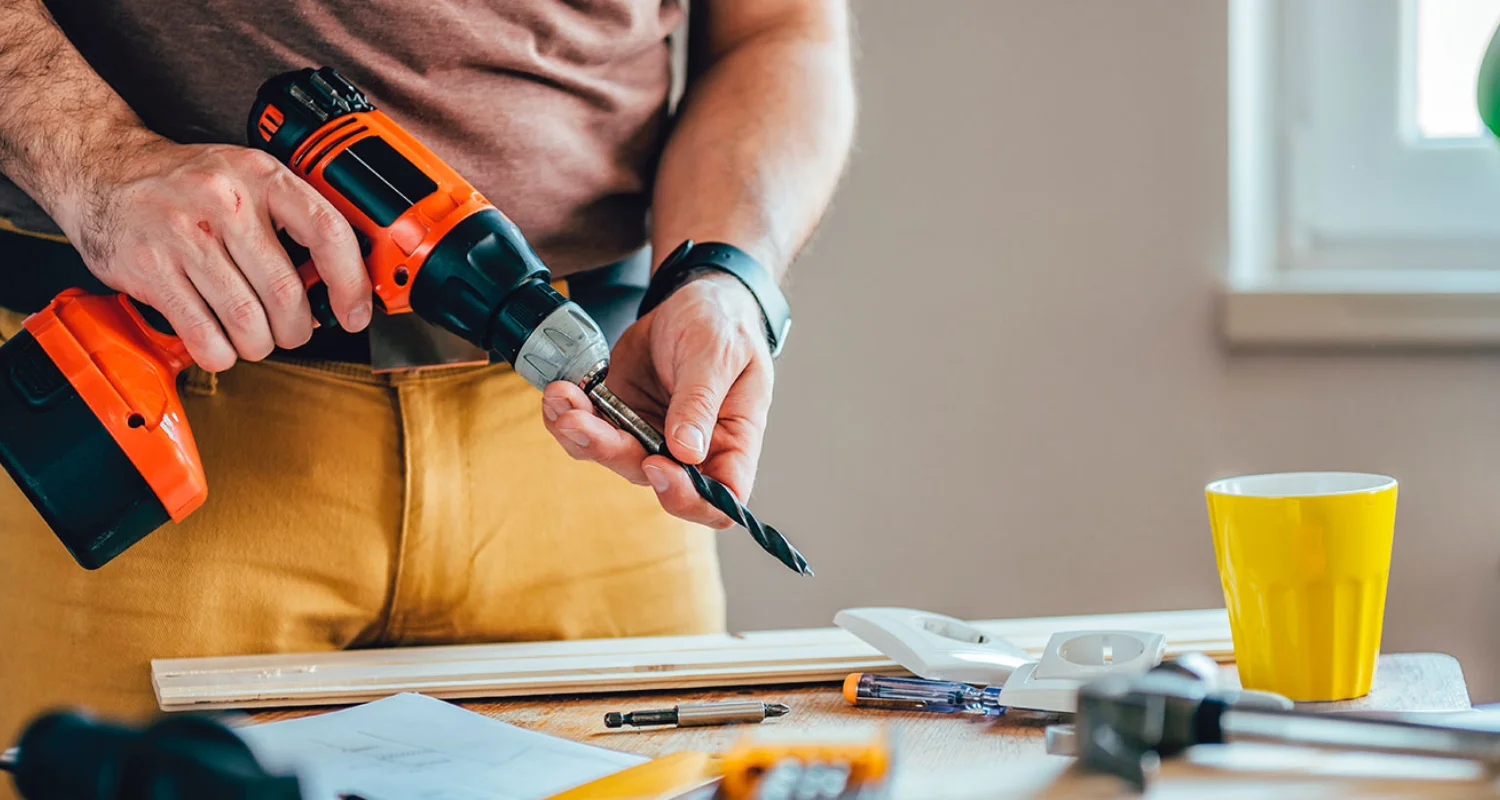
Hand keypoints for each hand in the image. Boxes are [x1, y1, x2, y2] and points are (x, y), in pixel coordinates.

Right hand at [53, 134, 370, 371]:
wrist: (102, 172)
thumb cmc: (187, 186)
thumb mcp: (248, 181)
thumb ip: (294, 223)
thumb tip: (336, 289)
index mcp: (261, 176)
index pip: (327, 232)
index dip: (351, 283)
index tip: (355, 313)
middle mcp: (224, 202)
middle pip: (286, 292)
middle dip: (297, 329)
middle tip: (291, 332)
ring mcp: (184, 236)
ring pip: (248, 321)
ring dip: (259, 346)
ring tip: (254, 339)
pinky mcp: (151, 269)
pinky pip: (203, 335)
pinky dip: (219, 353)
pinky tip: (219, 344)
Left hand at [541, 273, 773, 526]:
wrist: (693, 300)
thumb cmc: (725, 326)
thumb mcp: (720, 354)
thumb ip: (701, 401)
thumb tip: (685, 452)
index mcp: (732, 442)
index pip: (721, 497)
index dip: (687, 497)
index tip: (655, 464)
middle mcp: (691, 450)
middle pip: (651, 479)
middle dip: (610, 452)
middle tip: (580, 420)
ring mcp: (652, 434)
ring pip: (612, 456)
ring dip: (581, 434)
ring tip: (561, 399)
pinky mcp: (622, 415)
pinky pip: (590, 429)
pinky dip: (568, 414)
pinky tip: (559, 393)